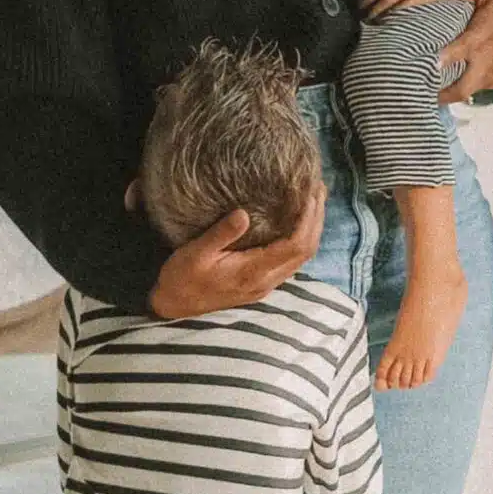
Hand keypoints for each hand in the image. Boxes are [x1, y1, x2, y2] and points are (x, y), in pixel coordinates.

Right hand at [149, 182, 325, 317]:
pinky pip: (292, 259)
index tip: (309, 192)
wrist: (174, 306)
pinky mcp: (262, 282)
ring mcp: (266, 284)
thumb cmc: (182, 279)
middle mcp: (266, 281)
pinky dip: (301, 237)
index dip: (308, 219)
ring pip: (302, 257)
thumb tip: (242, 213)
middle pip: (306, 251)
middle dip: (316, 219)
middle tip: (318, 188)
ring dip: (312, 228)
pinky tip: (297, 221)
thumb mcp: (195, 253)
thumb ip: (220, 234)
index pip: (295, 246)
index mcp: (253, 273)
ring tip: (314, 199)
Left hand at [437, 0, 492, 103]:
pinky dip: (464, 88)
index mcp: (483, 34)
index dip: (446, 59)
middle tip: (420, 90)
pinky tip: (450, 82)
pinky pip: (479, 89)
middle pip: (464, 88)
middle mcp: (488, 58)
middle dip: (442, 94)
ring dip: (450, 93)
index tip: (428, 64)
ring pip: (469, 92)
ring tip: (429, 86)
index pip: (462, 50)